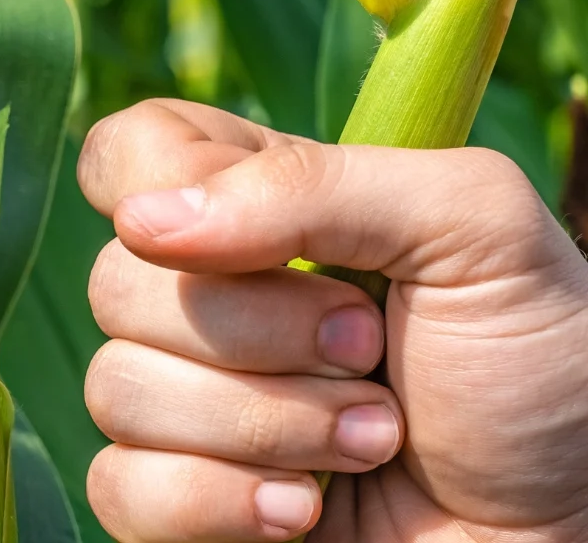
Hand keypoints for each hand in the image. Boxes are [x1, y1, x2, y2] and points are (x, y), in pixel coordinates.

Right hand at [78, 99, 587, 541]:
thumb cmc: (547, 371)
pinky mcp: (180, 502)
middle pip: (116, 280)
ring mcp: (186, 405)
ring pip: (118, 389)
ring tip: (375, 444)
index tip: (245, 236)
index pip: (131, 151)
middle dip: (259, 332)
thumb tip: (142, 220)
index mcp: (262, 209)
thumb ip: (318, 187)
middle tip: (371, 355)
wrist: (578, 528)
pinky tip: (302, 514)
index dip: (159, 185)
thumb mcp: (473, 230)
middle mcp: (209, 297)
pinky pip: (119, 489)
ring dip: (266, 426)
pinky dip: (217, 504)